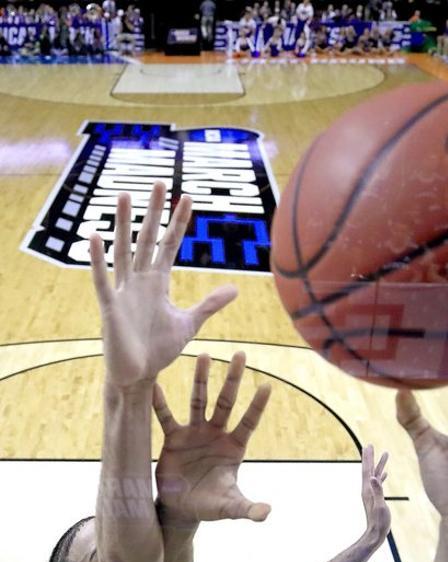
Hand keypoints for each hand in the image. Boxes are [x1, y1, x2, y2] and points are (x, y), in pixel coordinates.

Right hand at [90, 183, 235, 387]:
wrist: (138, 375)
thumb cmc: (159, 349)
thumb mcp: (189, 323)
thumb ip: (209, 304)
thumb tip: (235, 290)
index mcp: (158, 283)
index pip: (169, 245)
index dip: (178, 223)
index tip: (187, 197)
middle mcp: (139, 281)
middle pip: (147, 239)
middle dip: (154, 213)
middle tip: (159, 182)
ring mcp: (123, 292)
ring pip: (124, 252)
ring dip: (123, 224)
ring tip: (123, 195)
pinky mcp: (110, 308)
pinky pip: (103, 280)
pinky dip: (98, 260)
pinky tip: (95, 236)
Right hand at [154, 352, 270, 523]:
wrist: (182, 509)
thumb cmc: (210, 506)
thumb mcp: (230, 507)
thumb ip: (247, 509)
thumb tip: (266, 514)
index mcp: (233, 447)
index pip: (248, 422)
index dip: (257, 406)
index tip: (267, 385)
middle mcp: (216, 434)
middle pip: (226, 401)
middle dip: (233, 379)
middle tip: (241, 353)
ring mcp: (195, 433)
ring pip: (199, 400)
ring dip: (201, 379)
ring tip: (204, 354)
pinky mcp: (173, 439)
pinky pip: (165, 416)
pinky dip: (159, 402)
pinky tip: (153, 383)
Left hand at [361, 444, 390, 542]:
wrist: (375, 534)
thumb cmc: (379, 522)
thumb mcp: (380, 506)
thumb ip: (377, 491)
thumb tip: (373, 477)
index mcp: (368, 489)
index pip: (367, 469)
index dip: (368, 457)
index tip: (368, 445)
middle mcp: (368, 489)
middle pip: (369, 469)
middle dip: (370, 457)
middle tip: (369, 445)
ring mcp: (372, 493)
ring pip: (375, 475)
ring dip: (379, 464)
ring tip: (384, 454)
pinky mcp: (376, 498)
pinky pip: (379, 483)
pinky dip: (382, 475)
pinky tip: (385, 473)